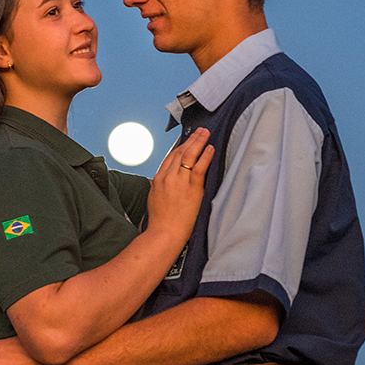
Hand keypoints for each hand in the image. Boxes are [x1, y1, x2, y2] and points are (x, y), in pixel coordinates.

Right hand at [144, 128, 213, 246]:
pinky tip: (210, 148)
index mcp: (158, 179)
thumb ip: (158, 187)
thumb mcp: (153, 199)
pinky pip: (200, 167)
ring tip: (206, 134)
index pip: (170, 157)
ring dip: (198, 142)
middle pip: (180, 152)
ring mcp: (180, 181)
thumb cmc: (160, 221)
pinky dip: (205, 156)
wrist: (164, 233)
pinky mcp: (192, 188)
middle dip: (190, 140)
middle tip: (199, 131)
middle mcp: (168, 176)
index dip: (180, 146)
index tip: (187, 140)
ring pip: (189, 155)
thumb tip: (160, 182)